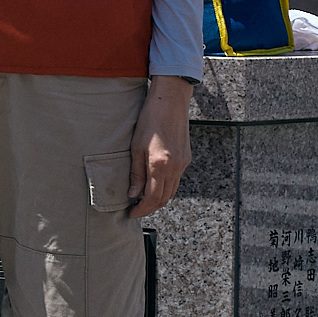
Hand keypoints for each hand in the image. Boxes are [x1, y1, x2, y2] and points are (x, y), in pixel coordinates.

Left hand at [129, 75, 192, 217]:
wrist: (170, 102)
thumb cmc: (149, 120)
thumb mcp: (135, 147)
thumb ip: (136, 173)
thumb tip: (133, 195)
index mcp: (161, 165)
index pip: (152, 198)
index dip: (142, 209)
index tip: (131, 214)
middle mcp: (176, 167)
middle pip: (164, 198)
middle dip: (150, 207)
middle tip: (135, 210)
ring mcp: (183, 163)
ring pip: (172, 190)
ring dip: (158, 199)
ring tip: (142, 201)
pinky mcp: (186, 158)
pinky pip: (176, 180)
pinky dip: (165, 187)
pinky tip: (154, 186)